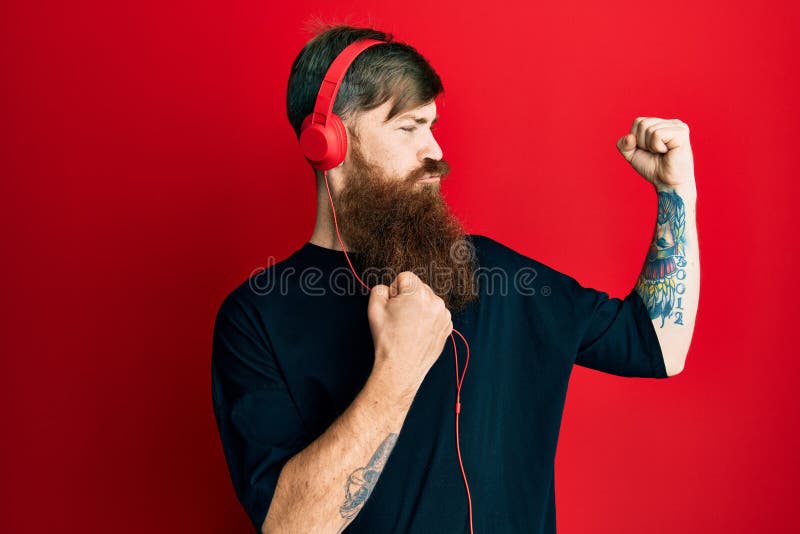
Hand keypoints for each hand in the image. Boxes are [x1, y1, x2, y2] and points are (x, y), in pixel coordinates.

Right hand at [367, 272, 452, 400]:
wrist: (401, 367)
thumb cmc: (388, 339)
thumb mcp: (374, 309)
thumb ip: (379, 289)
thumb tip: (388, 288)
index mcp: (418, 293)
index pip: (405, 277)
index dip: (395, 290)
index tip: (392, 305)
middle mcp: (435, 301)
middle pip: (418, 287)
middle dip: (408, 297)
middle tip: (399, 317)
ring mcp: (444, 315)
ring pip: (428, 301)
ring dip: (419, 308)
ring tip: (409, 327)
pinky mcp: (448, 326)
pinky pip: (436, 314)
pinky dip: (428, 319)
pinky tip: (418, 332)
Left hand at [616, 117, 694, 187]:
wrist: (667, 183)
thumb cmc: (653, 168)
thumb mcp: (632, 154)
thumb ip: (624, 144)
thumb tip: (629, 137)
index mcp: (661, 124)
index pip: (638, 121)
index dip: (636, 139)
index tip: (647, 150)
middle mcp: (671, 123)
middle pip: (642, 123)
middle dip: (642, 143)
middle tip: (655, 153)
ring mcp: (678, 126)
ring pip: (649, 129)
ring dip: (650, 146)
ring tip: (661, 153)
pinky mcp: (681, 133)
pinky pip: (657, 134)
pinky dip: (656, 147)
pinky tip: (667, 152)